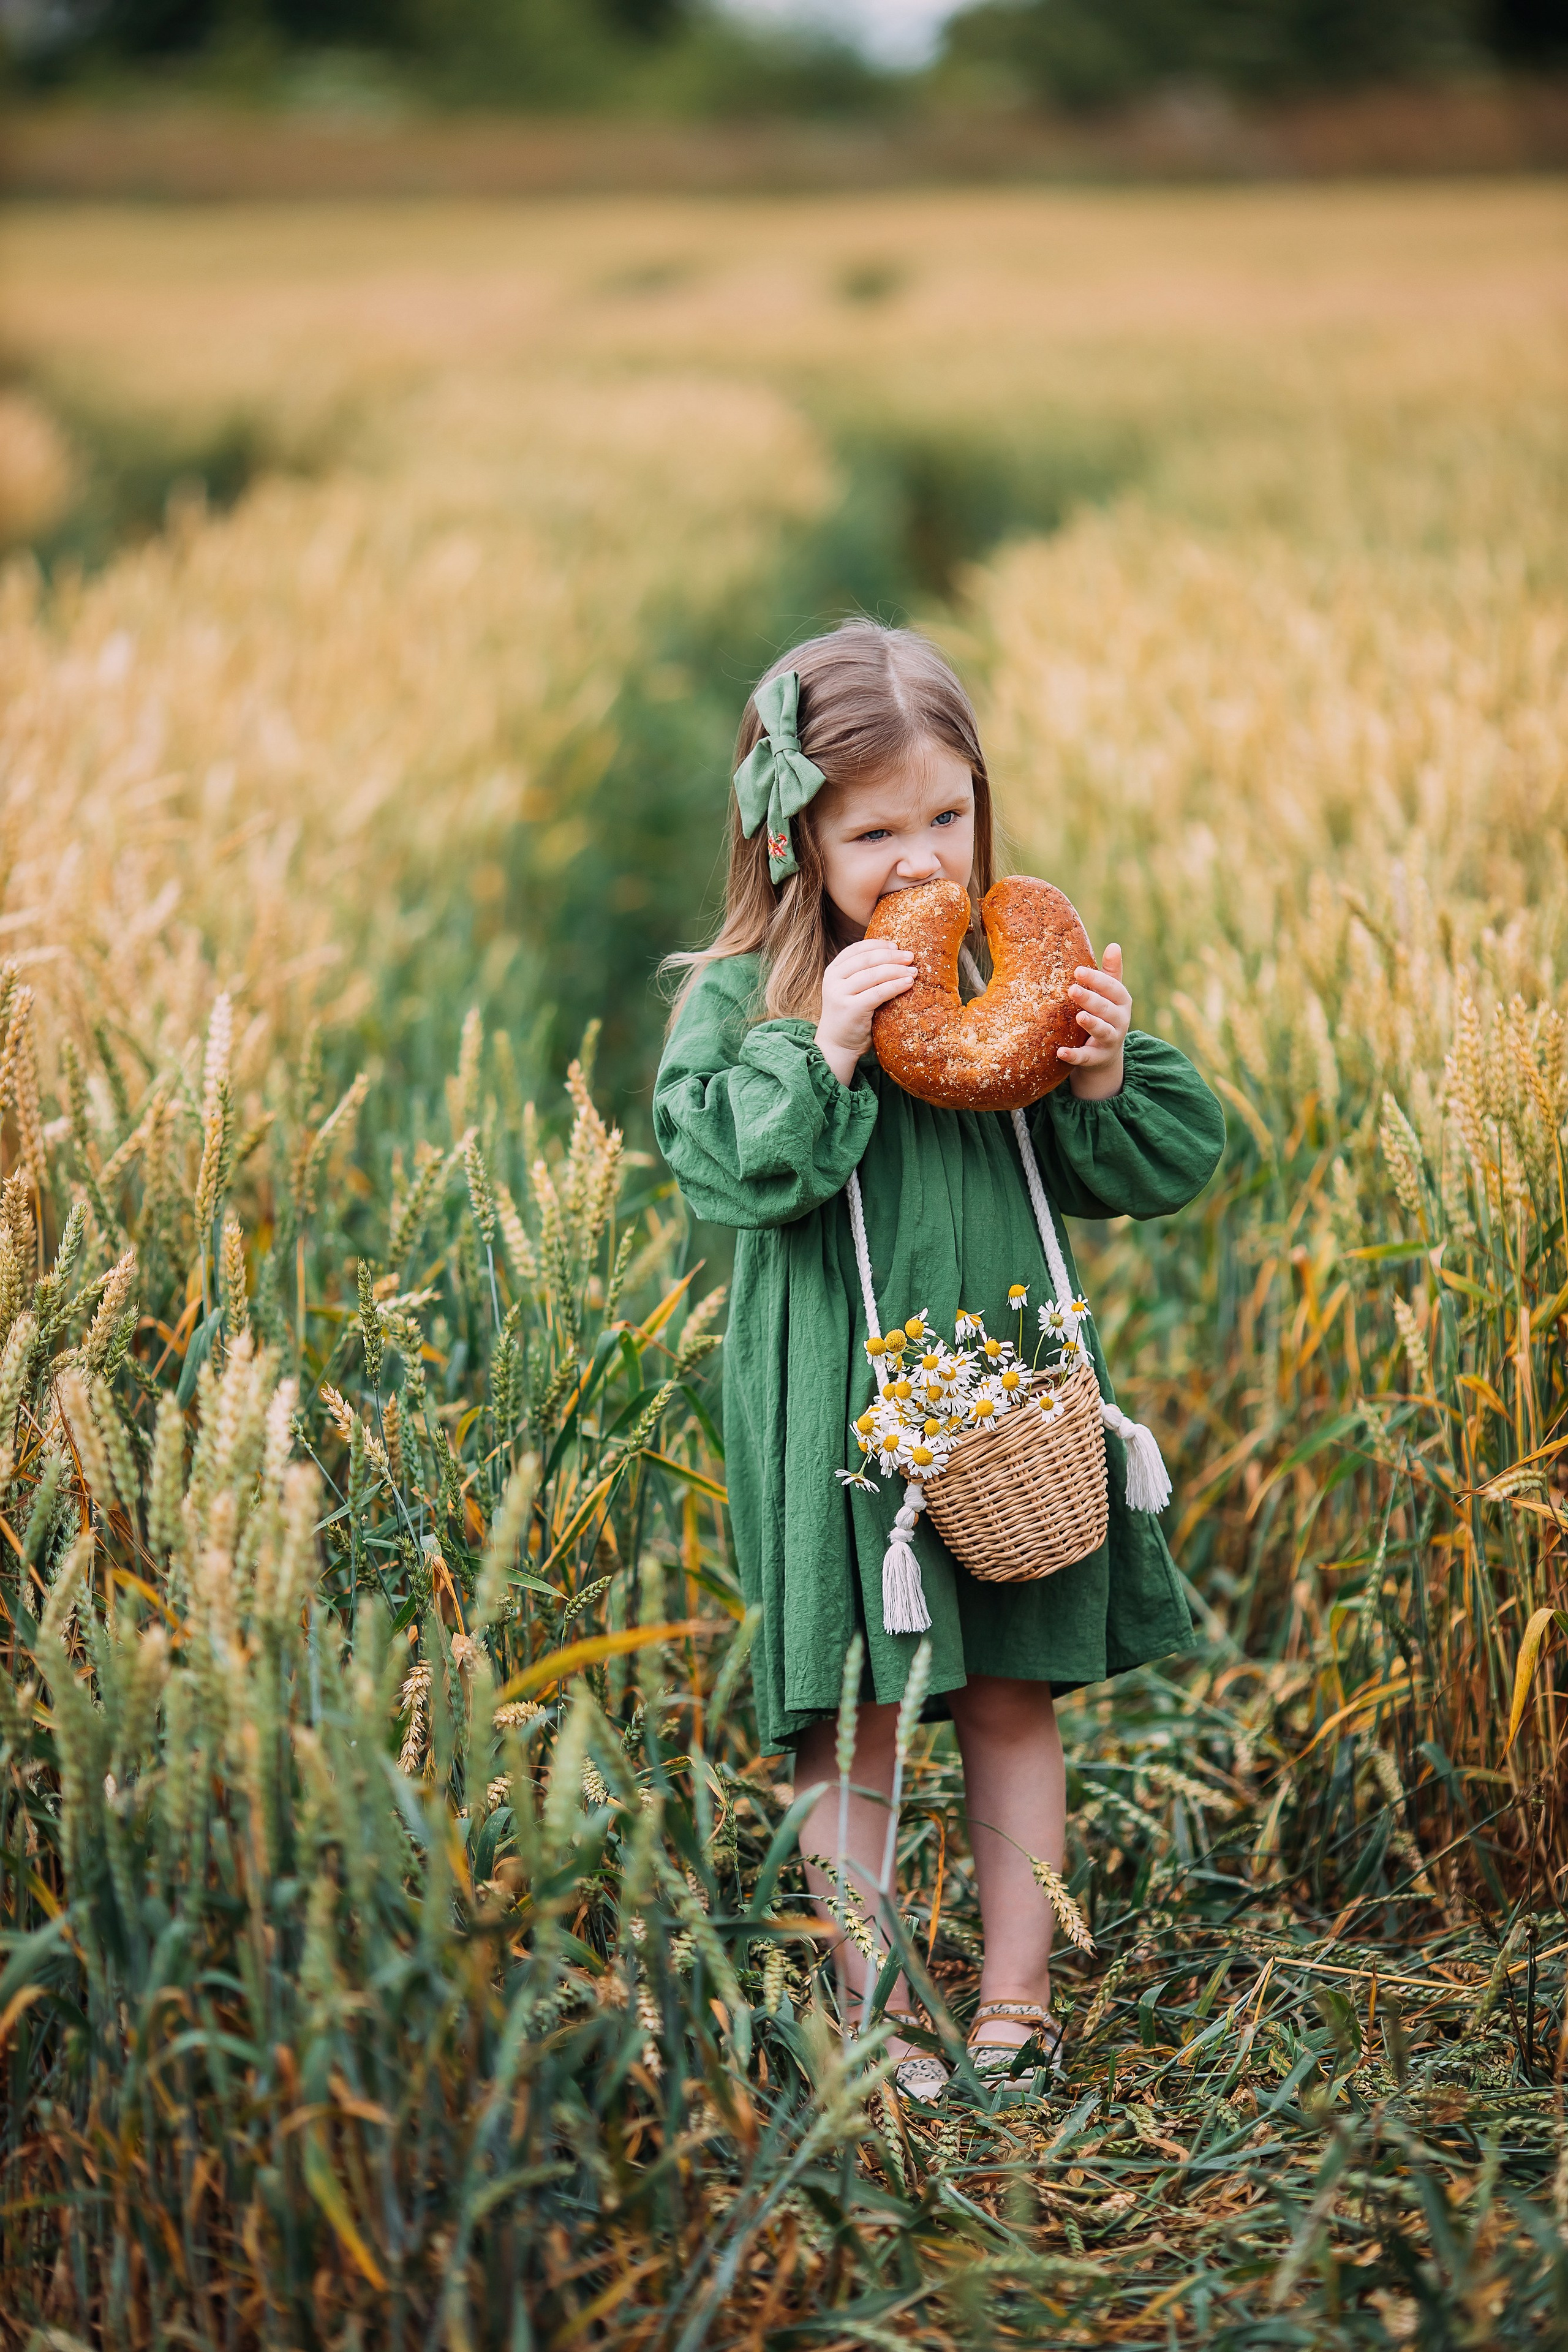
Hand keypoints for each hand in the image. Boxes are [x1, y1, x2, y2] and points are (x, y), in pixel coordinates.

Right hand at [815, 938, 914, 1086]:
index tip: (896, 945)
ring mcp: (840, 994)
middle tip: (911, 956)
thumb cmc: (850, 1017)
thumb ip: (862, 975)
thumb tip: (894, 956)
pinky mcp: (851, 1009)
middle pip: (867, 959)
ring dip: (897, 970)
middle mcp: (833, 979)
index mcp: (832, 971)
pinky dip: (896, 985)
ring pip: (874, 974)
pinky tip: (908, 984)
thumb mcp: (850, 991)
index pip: (856, 949)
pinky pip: (879, 992)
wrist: (836, 1046)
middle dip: (892, 955)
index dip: (878, 944)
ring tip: (914, 971)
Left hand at [1059, 942, 1130, 1099]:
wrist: (1105, 1054)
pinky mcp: (1098, 1058)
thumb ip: (1111, 973)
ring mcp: (1110, 1040)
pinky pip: (1086, 1057)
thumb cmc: (1104, 1014)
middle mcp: (1120, 1021)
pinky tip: (1060, 1052)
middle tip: (1072, 989)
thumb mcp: (1109, 995)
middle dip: (1091, 999)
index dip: (1097, 980)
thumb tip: (1114, 945)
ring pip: (1102, 1031)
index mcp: (1121, 1002)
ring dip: (1091, 1024)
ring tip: (1079, 1016)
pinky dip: (1075, 1056)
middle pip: (1106, 1009)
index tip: (1078, 971)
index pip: (1113, 988)